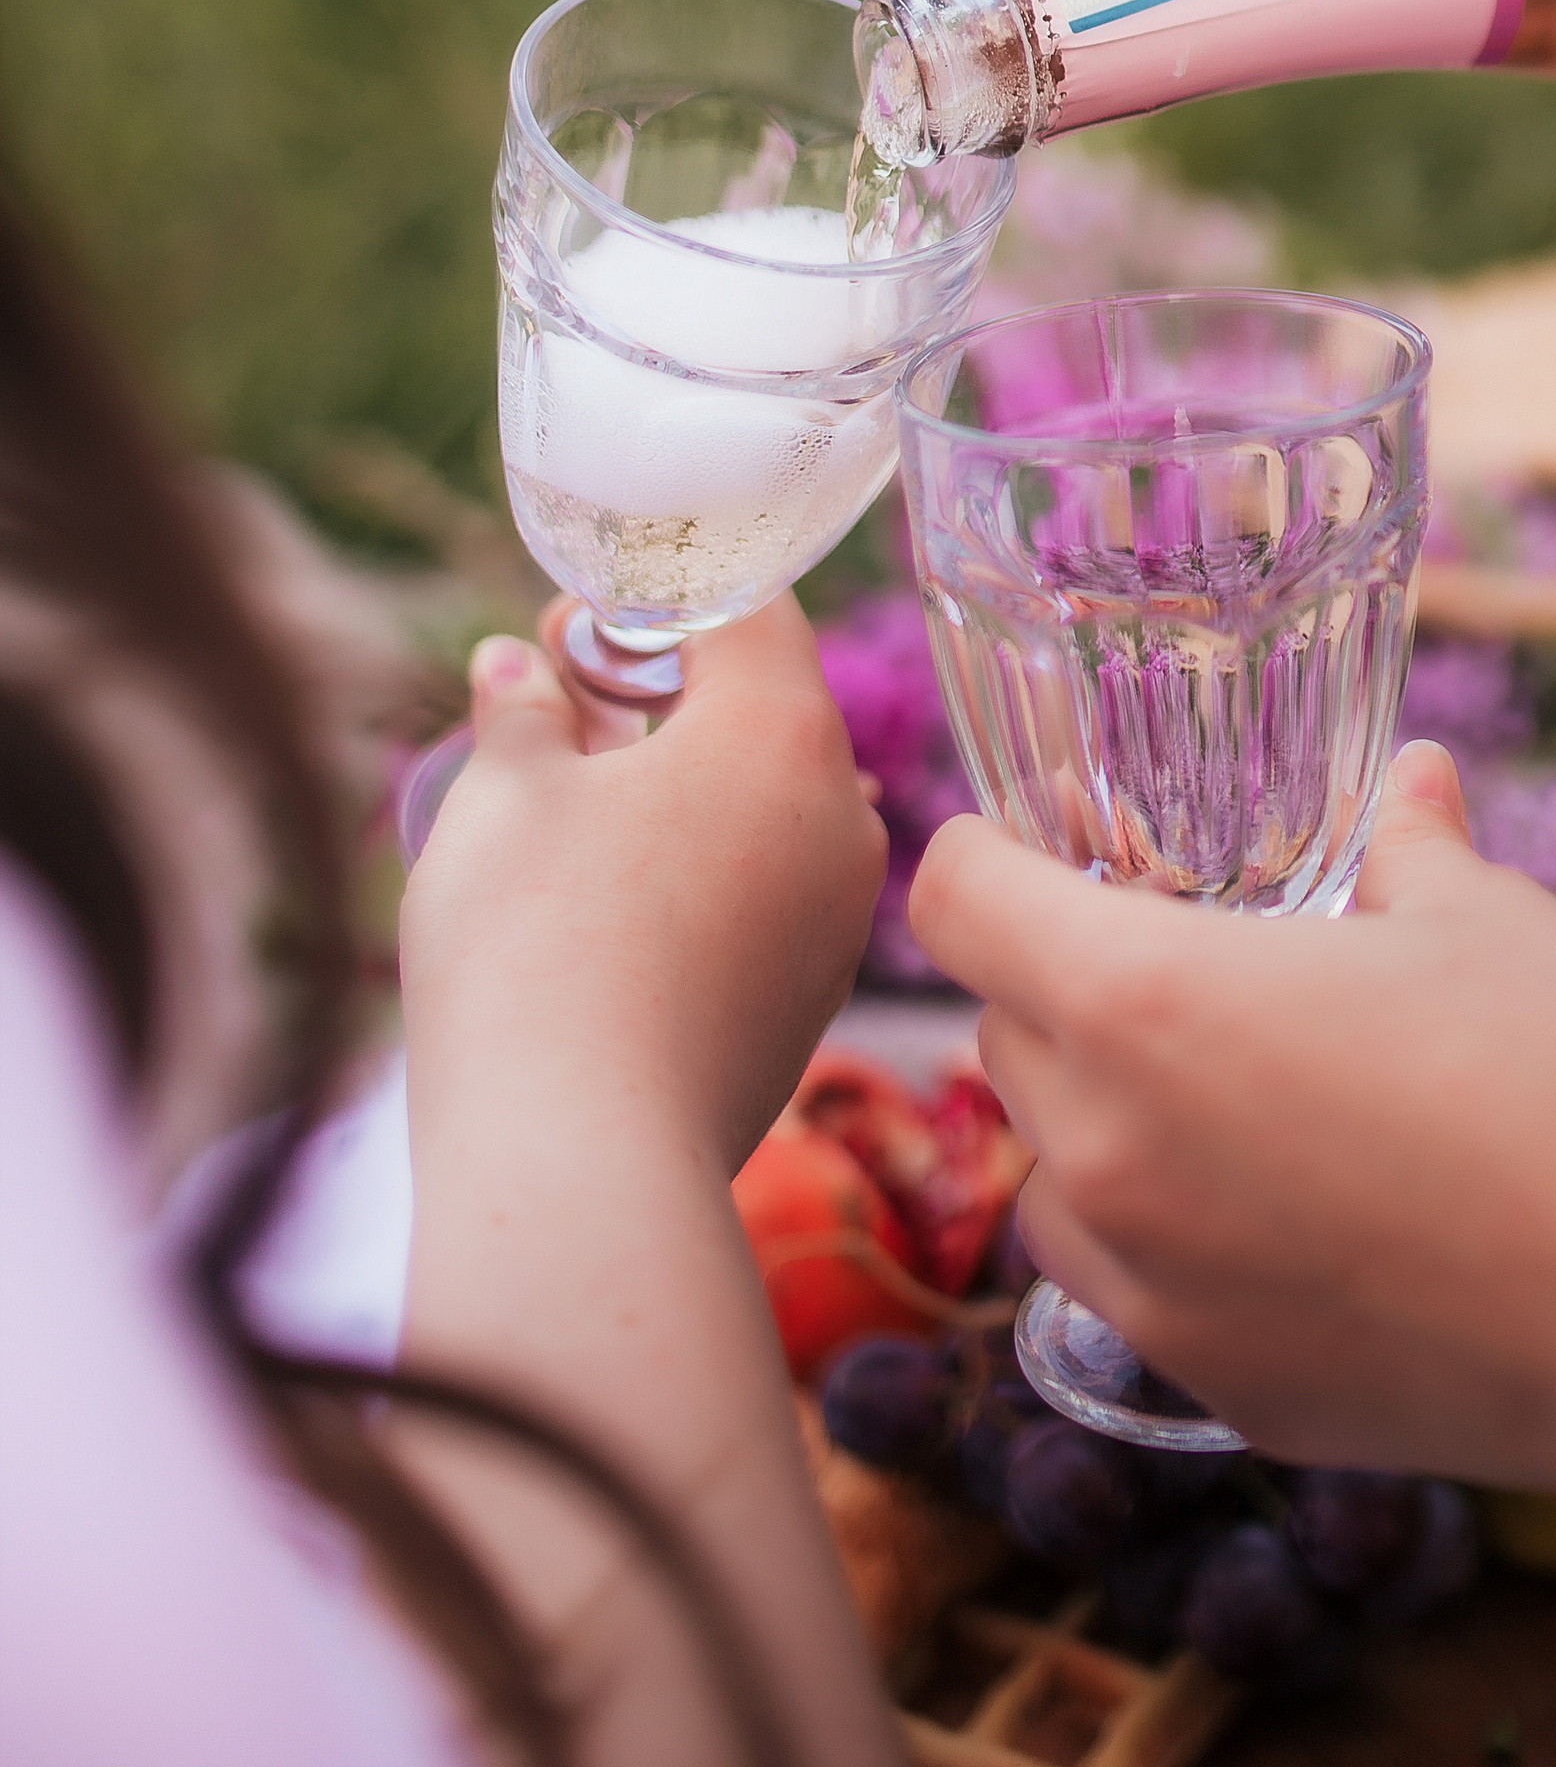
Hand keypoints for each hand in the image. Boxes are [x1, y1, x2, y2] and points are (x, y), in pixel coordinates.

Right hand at [401, 592, 882, 1179]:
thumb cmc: (532, 952)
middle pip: (765, 704)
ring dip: (683, 790)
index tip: (567, 633)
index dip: (650, 598)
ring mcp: (839, 913)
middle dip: (664, 694)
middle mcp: (841, 811)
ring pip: (767, 804)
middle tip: (559, 714)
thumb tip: (519, 666)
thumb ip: (523, 709)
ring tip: (576, 817)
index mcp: (782, 728)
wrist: (580, 1168)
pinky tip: (615, 912)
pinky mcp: (814, 996)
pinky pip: (768, 893)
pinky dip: (703, 875)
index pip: (747, 602)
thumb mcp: (503, 796)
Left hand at [915, 762, 1555, 1763]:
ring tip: (1238, 1088)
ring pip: (1054, 1181)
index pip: (958, 901)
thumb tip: (1410, 784)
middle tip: (1179, 948)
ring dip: (1104, 1121)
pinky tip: (1302, 1211)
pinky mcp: (1223, 1395)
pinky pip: (1139, 1294)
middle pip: (999, 1037)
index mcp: (1143, 1003)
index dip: (989, 854)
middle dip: (1061, 983)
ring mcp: (1156, 1298)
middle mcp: (1109, 1157)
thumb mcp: (1488, 917)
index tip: (1042, 842)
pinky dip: (1177, 1241)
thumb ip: (1407, 846)